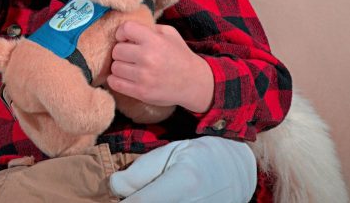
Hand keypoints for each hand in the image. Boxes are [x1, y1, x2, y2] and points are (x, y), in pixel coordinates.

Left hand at [107, 20, 213, 112]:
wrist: (194, 82)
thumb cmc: (179, 56)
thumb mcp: (170, 34)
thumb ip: (149, 28)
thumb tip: (127, 29)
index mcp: (154, 40)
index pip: (126, 28)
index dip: (122, 32)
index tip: (125, 38)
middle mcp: (148, 57)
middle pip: (116, 50)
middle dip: (121, 52)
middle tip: (130, 55)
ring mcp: (144, 76)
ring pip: (114, 67)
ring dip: (120, 66)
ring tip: (130, 67)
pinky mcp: (141, 92)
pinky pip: (115, 83)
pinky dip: (116, 80)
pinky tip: (125, 77)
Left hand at [109, 137, 256, 202]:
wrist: (236, 171)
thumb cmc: (199, 156)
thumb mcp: (170, 152)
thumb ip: (141, 170)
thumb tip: (114, 186)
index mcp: (184, 182)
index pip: (140, 202)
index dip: (122, 201)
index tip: (113, 198)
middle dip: (131, 202)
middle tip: (127, 195)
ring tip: (145, 194)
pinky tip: (157, 198)